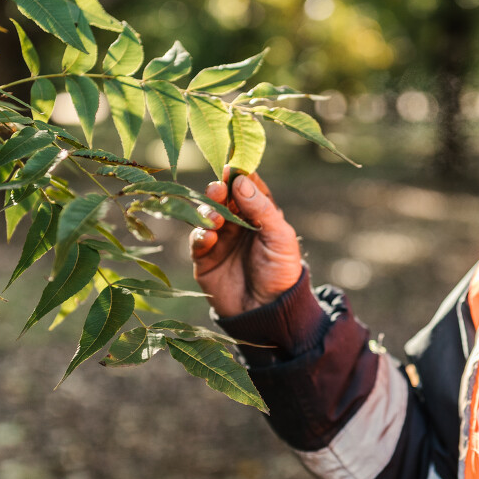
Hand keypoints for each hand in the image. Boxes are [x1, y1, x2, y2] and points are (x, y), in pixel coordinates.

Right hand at [189, 169, 302, 316]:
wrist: (268, 313)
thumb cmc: (281, 272)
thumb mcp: (280, 237)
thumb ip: (262, 209)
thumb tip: (241, 180)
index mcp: (260, 213)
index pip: (247, 186)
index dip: (239, 174)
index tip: (231, 166)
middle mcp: (238, 222)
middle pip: (223, 197)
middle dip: (219, 190)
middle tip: (218, 188)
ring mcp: (220, 238)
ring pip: (206, 214)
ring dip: (208, 211)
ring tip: (215, 218)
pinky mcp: (204, 258)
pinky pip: (197, 239)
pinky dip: (200, 234)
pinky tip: (209, 236)